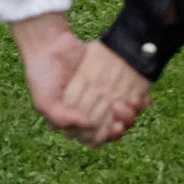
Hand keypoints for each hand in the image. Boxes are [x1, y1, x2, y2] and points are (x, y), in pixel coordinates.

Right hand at [9, 13, 136, 145]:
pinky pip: (128, 95)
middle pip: (112, 129)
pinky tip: (140, 97)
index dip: (107, 136)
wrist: (50, 44)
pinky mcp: (111, 82)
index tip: (116, 127)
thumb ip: (63, 118)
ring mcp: (100, 98)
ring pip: (122, 114)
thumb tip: (90, 126)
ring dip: (131, 113)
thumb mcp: (45, 102)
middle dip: (122, 125)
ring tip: (133, 102)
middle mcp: (88, 113)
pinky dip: (136, 100)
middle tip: (126, 116)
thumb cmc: (43, 75)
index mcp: (73, 122)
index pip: (95, 139)